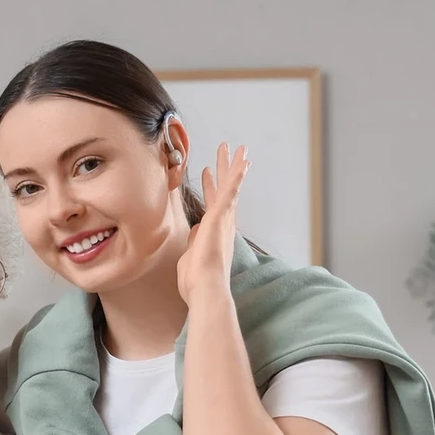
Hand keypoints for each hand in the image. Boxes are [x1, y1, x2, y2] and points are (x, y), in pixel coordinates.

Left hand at [177, 142, 247, 306]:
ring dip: (232, 165)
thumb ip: (195, 241)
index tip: (209, 172)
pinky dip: (237, 176)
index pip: (214, 204)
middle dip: (226, 169)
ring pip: (229, 185)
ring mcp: (223, 219)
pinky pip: (231, 191)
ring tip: (235, 147)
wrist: (204, 287)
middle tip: (228, 151)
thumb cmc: (196, 280)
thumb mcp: (191, 255)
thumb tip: (196, 230)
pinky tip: (243, 161)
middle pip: (225, 190)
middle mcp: (223, 224)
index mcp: (214, 232)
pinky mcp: (221, 216)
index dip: (212, 186)